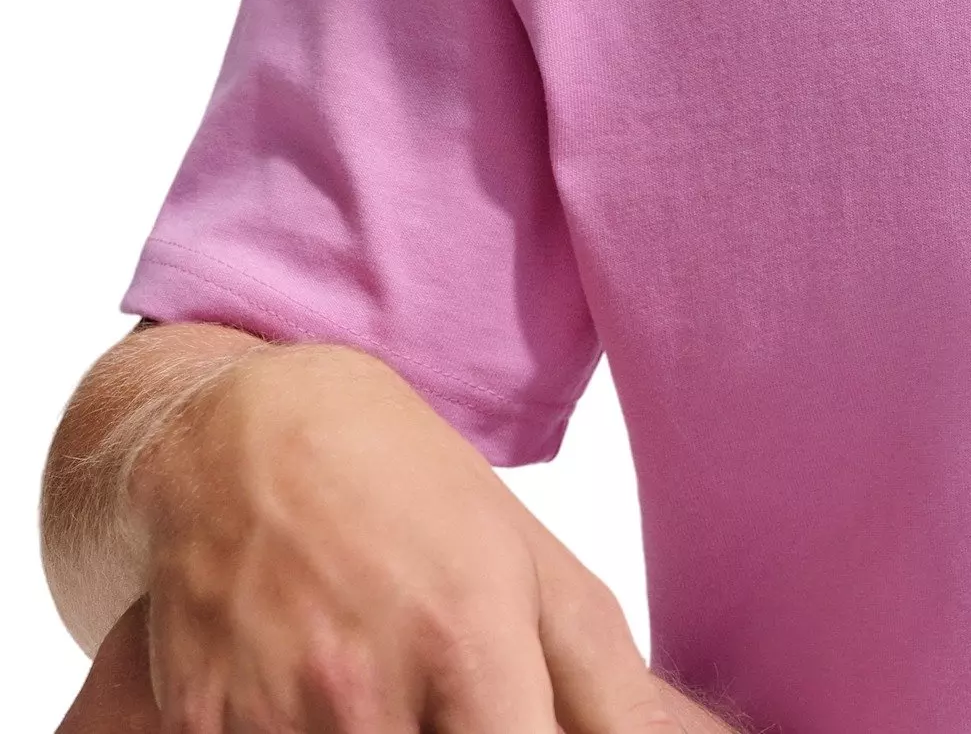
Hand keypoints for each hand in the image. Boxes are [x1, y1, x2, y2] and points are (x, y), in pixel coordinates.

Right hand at [122, 339, 684, 731]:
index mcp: (469, 642)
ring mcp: (270, 718)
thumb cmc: (408, 492)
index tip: (523, 729)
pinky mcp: (194, 728)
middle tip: (448, 700)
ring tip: (379, 692)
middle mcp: (365, 692)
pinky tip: (307, 696)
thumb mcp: (531, 563)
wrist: (244, 436)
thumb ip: (607, 681)